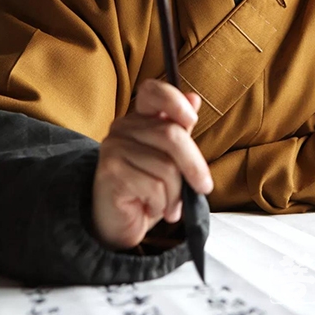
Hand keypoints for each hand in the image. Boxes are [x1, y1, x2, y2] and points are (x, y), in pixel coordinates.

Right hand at [92, 79, 212, 249]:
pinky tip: (151, 208)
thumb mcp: (169, 158)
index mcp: (139, 118)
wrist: (119, 223)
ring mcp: (114, 148)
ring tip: (169, 204)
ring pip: (167, 166)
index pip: (153, 91)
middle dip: (194, 166)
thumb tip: (194, 99)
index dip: (175, 100)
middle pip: (172, 135)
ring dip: (175, 194)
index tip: (190, 121)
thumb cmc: (147, 189)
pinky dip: (162, 203)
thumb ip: (180, 130)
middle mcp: (123, 127)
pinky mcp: (111, 172)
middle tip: (203, 187)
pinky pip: (155, 186)